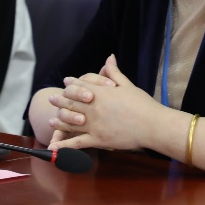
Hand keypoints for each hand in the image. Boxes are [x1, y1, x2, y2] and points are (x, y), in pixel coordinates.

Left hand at [48, 54, 163, 151]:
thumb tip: (109, 57)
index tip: (65, 83)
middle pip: (70, 103)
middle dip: (59, 101)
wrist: (152, 125)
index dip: (70, 84)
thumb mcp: (127, 85)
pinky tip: (54, 147)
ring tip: (51, 121)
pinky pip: (77, 143)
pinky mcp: (98, 140)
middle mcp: (93, 108)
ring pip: (70, 122)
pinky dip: (64, 145)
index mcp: (100, 93)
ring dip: (59, 121)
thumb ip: (114, 72)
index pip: (79, 86)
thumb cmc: (143, 104)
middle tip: (51, 99)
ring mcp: (94, 125)